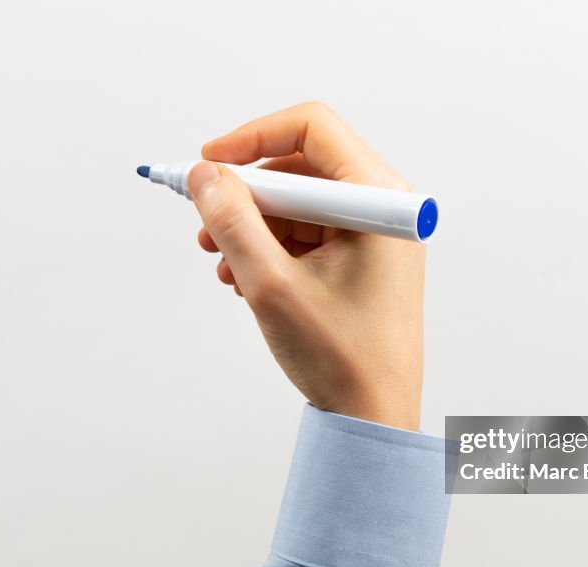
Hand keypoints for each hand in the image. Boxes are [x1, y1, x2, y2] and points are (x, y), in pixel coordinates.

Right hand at [190, 102, 424, 430]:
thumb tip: (204, 176)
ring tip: (223, 264)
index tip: (208, 164)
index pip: (311, 128)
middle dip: (246, 195)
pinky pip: (307, 234)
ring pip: (298, 204)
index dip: (251, 137)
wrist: (373, 418)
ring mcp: (373, 235)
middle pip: (300, 167)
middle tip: (205, 225)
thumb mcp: (271, 285)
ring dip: (252, 227)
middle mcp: (382, 208)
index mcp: (378, 199)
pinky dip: (270, 249)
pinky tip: (244, 278)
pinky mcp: (361, 261)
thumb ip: (232, 222)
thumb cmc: (342, 358)